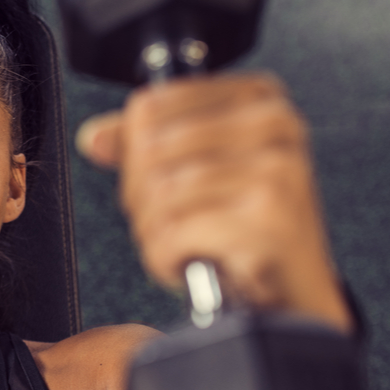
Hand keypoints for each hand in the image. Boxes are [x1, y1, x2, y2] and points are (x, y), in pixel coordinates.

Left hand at [76, 72, 351, 332]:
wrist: (295, 290)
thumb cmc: (247, 228)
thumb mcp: (201, 170)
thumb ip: (147, 145)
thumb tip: (94, 138)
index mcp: (258, 98)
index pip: (151, 106)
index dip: (130, 153)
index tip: (147, 182)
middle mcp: (274, 124)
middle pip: (150, 149)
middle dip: (139, 199)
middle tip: (161, 223)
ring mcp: (277, 169)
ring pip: (160, 193)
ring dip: (152, 233)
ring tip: (177, 246)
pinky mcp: (270, 217)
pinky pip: (175, 232)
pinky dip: (164, 258)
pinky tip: (186, 263)